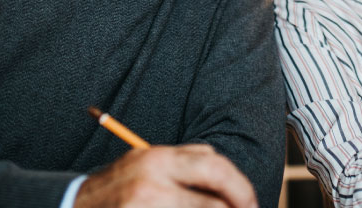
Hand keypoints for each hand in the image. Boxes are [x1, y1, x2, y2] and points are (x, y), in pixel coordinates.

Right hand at [73, 144, 257, 207]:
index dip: (238, 185)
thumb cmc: (113, 193)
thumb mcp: (144, 167)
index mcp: (156, 158)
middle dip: (239, 203)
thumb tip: (225, 179)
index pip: (213, 163)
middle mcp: (153, 179)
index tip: (248, 201)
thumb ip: (181, 166)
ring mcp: (149, 204)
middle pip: (217, 192)